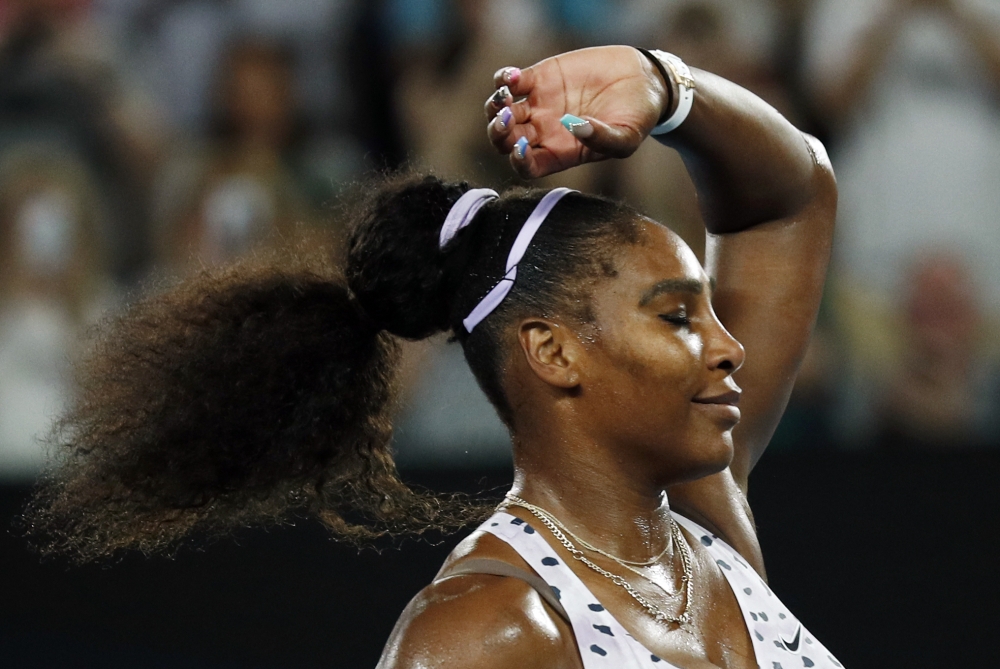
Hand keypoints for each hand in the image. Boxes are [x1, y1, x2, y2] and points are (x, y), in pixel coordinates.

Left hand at [484, 45, 668, 178]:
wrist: (643, 81)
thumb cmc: (636, 118)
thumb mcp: (627, 137)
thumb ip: (603, 140)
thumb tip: (578, 127)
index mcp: (559, 153)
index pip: (527, 166)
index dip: (518, 161)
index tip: (521, 148)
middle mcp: (543, 132)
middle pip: (505, 141)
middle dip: (499, 132)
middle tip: (507, 117)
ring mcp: (538, 105)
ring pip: (501, 112)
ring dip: (495, 106)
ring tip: (506, 95)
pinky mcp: (540, 77)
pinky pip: (510, 82)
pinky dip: (505, 79)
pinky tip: (515, 77)